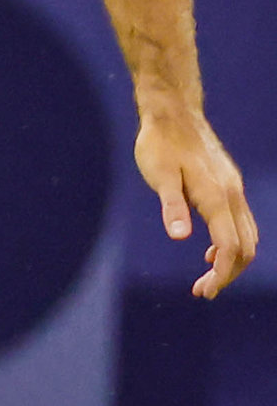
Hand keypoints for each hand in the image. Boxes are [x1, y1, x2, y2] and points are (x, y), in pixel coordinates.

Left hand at [138, 108, 258, 297]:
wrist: (173, 113)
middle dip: (228, 273)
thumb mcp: (158, 176)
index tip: (203, 292)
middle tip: (201, 291)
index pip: (231, 247)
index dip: (221, 274)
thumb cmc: (159, 144)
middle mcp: (233, 195)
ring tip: (206, 278)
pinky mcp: (229, 185)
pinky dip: (231, 243)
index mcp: (217, 197)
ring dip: (231, 260)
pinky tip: (210, 251)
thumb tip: (179, 237)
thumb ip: (170, 206)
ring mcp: (234, 189)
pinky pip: (240, 222)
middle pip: (246, 246)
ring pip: (247, 235)